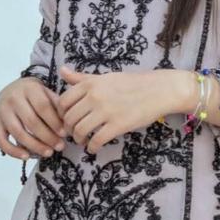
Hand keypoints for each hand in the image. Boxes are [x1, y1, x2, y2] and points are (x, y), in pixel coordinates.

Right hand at [0, 76, 67, 160]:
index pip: (43, 106)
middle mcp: (13, 98)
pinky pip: (1, 140)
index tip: (65, 134)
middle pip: (31, 121)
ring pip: (17, 132)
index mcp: (29, 88)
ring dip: (34, 146)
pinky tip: (26, 157)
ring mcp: (2, 111)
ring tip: (48, 153)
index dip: (54, 122)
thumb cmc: (35, 95)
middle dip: (47, 137)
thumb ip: (57, 106)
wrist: (13, 89)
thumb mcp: (47, 93)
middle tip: (60, 147)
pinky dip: (13, 151)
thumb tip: (69, 125)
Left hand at [57, 63, 188, 150]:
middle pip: (69, 118)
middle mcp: (94, 96)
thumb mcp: (105, 77)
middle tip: (74, 133)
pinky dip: (91, 147)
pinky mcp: (117, 125)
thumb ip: (82, 78)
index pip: (63, 102)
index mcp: (90, 83)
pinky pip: (96, 140)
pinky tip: (93, 148)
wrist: (158, 90)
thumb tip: (62, 71)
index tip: (67, 120)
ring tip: (83, 141)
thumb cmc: (132, 83)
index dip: (61, 114)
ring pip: (80, 130)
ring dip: (78, 139)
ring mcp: (106, 111)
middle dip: (69, 129)